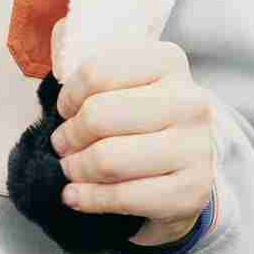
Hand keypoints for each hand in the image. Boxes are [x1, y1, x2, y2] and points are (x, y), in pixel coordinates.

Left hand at [49, 20, 214, 245]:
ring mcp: (195, 148)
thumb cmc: (145, 116)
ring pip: (109, 159)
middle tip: (61, 143)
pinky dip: (88, 200)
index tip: (65, 109)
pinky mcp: (192, 192)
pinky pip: (123, 197)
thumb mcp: (128, 79)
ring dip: (76, 168)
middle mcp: (189, 100)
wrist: (190, 166)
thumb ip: (94, 66)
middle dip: (68, 135)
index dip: (69, 95)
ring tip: (69, 168)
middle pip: (100, 116)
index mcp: (169, 61)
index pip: (97, 72)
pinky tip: (75, 196)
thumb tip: (57, 54)